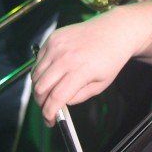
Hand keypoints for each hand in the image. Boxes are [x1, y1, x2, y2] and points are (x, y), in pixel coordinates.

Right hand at [31, 6, 149, 125]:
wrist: (115, 31)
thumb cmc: (110, 59)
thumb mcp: (101, 84)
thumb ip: (79, 96)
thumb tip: (60, 103)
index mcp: (81, 70)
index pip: (56, 98)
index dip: (49, 113)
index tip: (49, 121)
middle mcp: (65, 57)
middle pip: (40, 88)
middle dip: (41, 103)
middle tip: (48, 107)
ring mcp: (57, 45)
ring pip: (36, 75)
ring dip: (40, 87)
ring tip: (51, 91)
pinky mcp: (53, 37)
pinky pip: (39, 60)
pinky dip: (42, 70)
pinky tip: (53, 73)